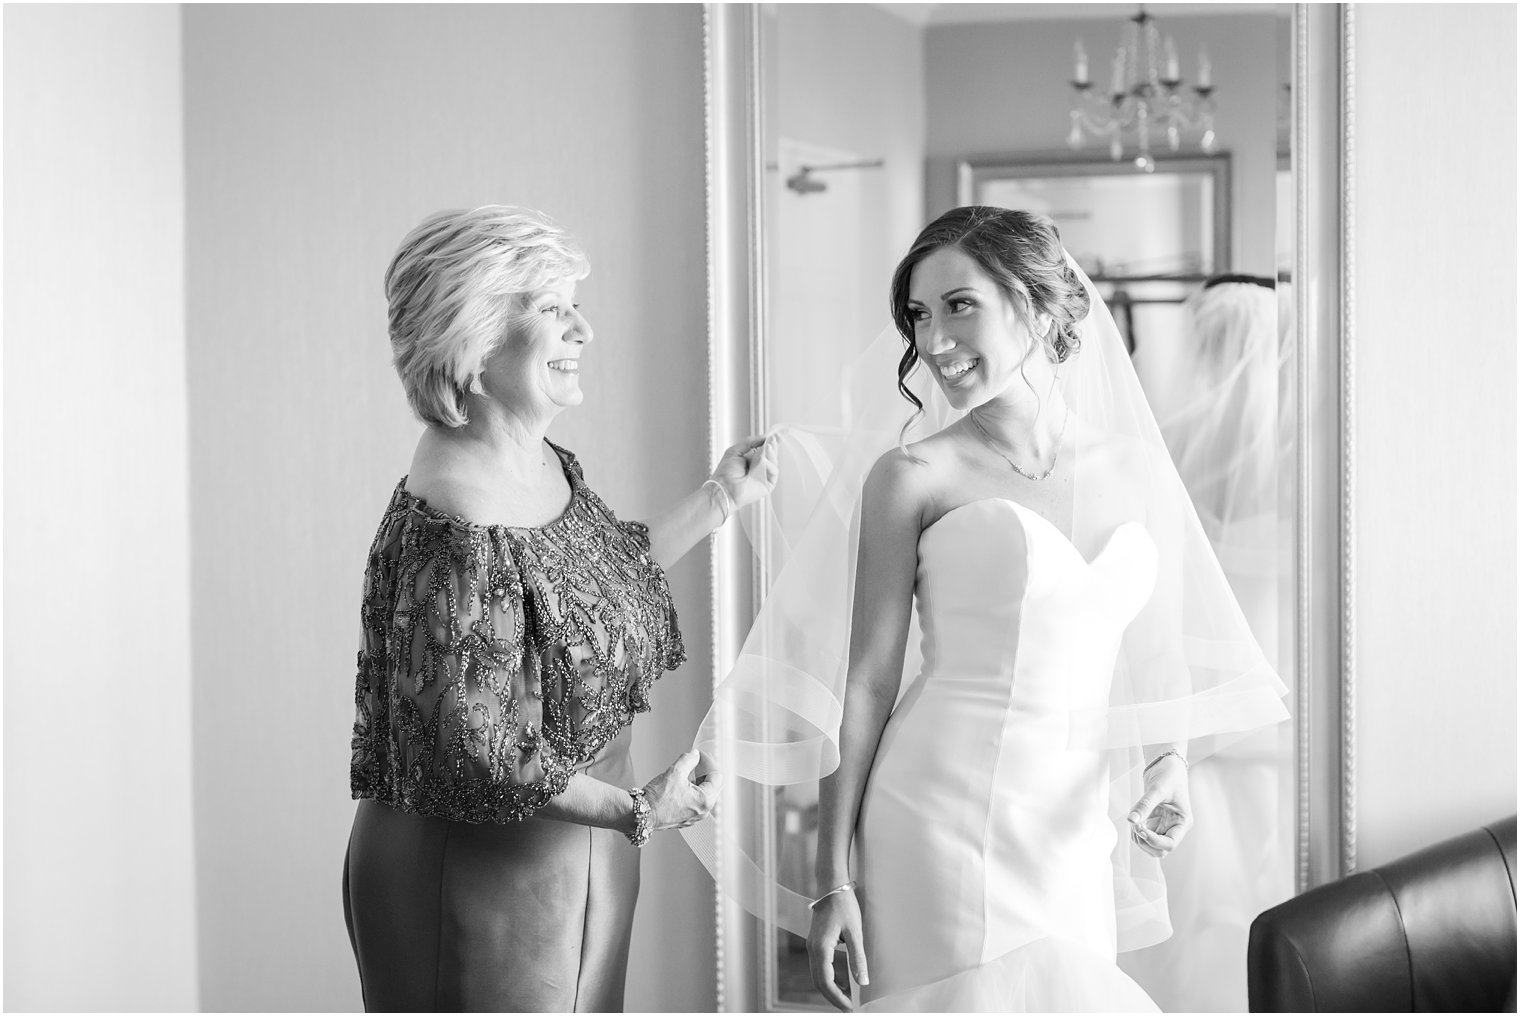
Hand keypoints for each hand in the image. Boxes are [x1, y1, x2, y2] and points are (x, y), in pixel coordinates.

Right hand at [642, 750, 719, 830]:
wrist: (642, 814)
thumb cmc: (657, 799)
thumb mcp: (675, 772)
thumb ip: (688, 759)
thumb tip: (694, 755)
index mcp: (705, 800)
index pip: (717, 776)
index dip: (709, 762)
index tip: (700, 756)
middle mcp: (703, 811)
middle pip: (712, 786)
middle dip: (704, 771)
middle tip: (695, 761)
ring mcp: (694, 817)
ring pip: (703, 794)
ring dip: (697, 781)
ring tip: (686, 772)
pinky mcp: (686, 818)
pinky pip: (695, 802)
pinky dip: (691, 791)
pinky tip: (681, 784)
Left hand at [709, 434, 779, 512]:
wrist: (724, 489)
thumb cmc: (725, 474)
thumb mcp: (734, 451)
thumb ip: (749, 442)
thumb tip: (763, 437)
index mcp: (751, 460)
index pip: (764, 449)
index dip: (770, 442)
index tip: (775, 435)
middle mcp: (758, 467)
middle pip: (771, 454)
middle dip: (771, 446)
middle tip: (771, 440)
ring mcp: (764, 476)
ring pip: (774, 462)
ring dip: (770, 454)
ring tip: (766, 449)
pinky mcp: (768, 485)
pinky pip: (774, 472)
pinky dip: (770, 465)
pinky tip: (764, 462)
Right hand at [807, 887, 867, 1010]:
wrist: (832, 885)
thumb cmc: (843, 905)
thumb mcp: (855, 932)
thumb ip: (858, 958)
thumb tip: (863, 982)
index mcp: (821, 948)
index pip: (826, 981)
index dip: (837, 998)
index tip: (849, 1007)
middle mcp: (812, 948)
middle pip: (818, 981)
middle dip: (833, 997)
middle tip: (848, 1008)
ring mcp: (812, 945)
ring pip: (817, 975)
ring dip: (830, 989)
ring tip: (847, 998)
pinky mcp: (816, 942)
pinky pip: (819, 966)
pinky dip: (829, 978)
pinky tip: (843, 981)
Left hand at [1127, 754, 1192, 858]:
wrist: (1166, 764)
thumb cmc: (1169, 775)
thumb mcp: (1158, 789)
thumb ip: (1144, 805)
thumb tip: (1131, 820)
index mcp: (1183, 823)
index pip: (1169, 844)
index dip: (1154, 841)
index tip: (1141, 829)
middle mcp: (1174, 827)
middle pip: (1159, 850)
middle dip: (1144, 840)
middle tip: (1136, 824)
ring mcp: (1164, 825)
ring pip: (1149, 844)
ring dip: (1138, 836)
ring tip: (1135, 817)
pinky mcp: (1155, 821)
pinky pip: (1143, 833)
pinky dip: (1136, 829)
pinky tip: (1135, 816)